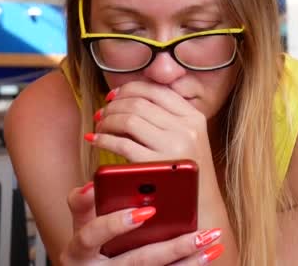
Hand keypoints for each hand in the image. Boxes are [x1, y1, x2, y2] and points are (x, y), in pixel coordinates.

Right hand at [59, 182, 223, 264]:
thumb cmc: (86, 242)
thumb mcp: (78, 224)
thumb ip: (82, 204)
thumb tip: (93, 184)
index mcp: (78, 251)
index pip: (92, 235)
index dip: (115, 224)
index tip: (145, 211)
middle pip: (137, 261)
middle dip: (171, 248)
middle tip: (198, 233)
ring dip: (189, 261)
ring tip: (212, 241)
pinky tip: (209, 254)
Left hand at [87, 82, 213, 168]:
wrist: (201, 209)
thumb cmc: (187, 173)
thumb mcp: (190, 138)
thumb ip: (168, 116)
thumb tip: (127, 95)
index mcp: (194, 117)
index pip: (156, 90)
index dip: (128, 89)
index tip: (113, 96)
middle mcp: (186, 128)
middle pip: (138, 103)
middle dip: (113, 105)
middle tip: (101, 113)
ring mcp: (173, 146)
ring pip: (128, 119)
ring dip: (107, 120)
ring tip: (99, 126)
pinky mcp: (156, 165)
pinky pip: (121, 143)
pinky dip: (103, 138)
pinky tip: (95, 140)